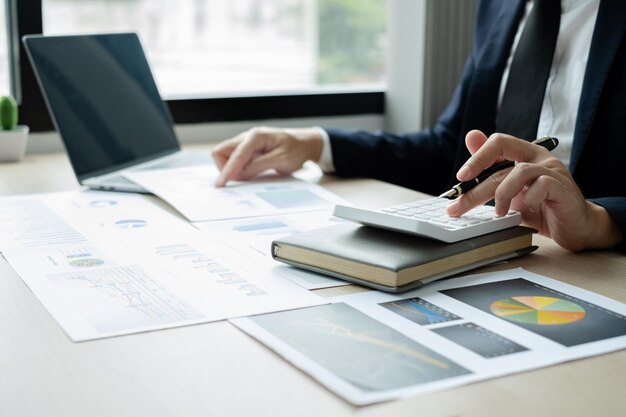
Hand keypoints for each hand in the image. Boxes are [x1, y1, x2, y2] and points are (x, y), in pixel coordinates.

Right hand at [212, 126, 323, 186]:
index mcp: (256, 136)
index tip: (221, 184)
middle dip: (225, 167)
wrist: (306, 144)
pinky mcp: (248, 150)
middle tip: (240, 180)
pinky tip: (249, 174)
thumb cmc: (297, 150)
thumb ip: (257, 166)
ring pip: (226, 155)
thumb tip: (238, 175)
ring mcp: (247, 143)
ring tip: (250, 176)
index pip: (235, 154)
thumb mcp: (281, 160)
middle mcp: (248, 137)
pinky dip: (238, 168)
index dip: (227, 170)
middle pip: (222, 151)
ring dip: (232, 168)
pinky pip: (235, 159)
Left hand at [446, 130, 620, 250]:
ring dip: (502, 194)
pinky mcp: (564, 188)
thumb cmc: (541, 207)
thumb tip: (470, 137)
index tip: (460, 177)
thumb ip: (491, 168)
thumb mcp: (509, 190)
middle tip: (459, 206)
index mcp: (525, 154)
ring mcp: (554, 172)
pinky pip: (543, 185)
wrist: (574, 228)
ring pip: (520, 172)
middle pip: (501, 166)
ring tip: (498, 212)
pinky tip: (527, 210)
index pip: (499, 142)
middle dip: (476, 189)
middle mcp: (540, 158)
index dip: (478, 157)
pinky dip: (529, 198)